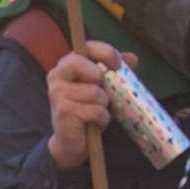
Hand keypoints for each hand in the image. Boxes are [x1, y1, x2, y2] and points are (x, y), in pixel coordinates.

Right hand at [45, 41, 126, 170]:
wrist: (71, 141)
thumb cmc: (88, 110)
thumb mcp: (104, 88)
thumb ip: (116, 72)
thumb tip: (132, 58)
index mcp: (67, 65)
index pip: (87, 48)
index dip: (107, 53)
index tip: (118, 64)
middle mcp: (57, 75)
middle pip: (88, 67)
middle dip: (102, 80)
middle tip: (102, 93)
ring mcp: (57, 93)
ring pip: (97, 93)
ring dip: (103, 106)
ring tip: (95, 112)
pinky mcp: (63, 111)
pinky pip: (96, 111)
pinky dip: (101, 119)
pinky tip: (92, 123)